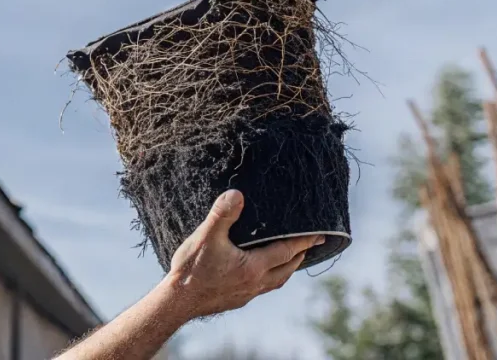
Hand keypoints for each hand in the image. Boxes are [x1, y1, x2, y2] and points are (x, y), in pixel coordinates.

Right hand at [160, 189, 323, 320]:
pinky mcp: (235, 300)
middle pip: (287, 269)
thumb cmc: (191, 270)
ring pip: (276, 281)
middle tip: (310, 244)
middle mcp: (255, 283)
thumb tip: (237, 194)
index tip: (320, 234)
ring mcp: (246, 294)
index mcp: (254, 267)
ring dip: (286, 268)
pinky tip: (259, 272)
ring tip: (291, 258)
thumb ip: (222, 215)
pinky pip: (261, 288)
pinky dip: (269, 278)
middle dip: (300, 255)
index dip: (304, 241)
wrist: (176, 301)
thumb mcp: (206, 237)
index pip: (287, 251)